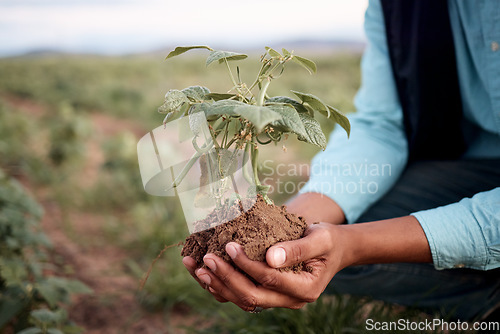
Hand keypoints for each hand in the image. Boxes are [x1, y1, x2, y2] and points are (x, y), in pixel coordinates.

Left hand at [182, 215, 430, 310]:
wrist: (332, 249)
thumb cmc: (327, 240)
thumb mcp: (320, 238)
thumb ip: (298, 248)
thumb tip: (270, 258)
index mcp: (304, 289)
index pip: (269, 280)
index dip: (247, 265)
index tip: (229, 246)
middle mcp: (289, 301)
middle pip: (251, 296)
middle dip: (226, 278)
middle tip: (207, 257)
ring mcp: (276, 300)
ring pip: (241, 299)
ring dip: (217, 284)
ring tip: (196, 266)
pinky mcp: (266, 293)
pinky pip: (239, 294)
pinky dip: (219, 284)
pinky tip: (202, 271)